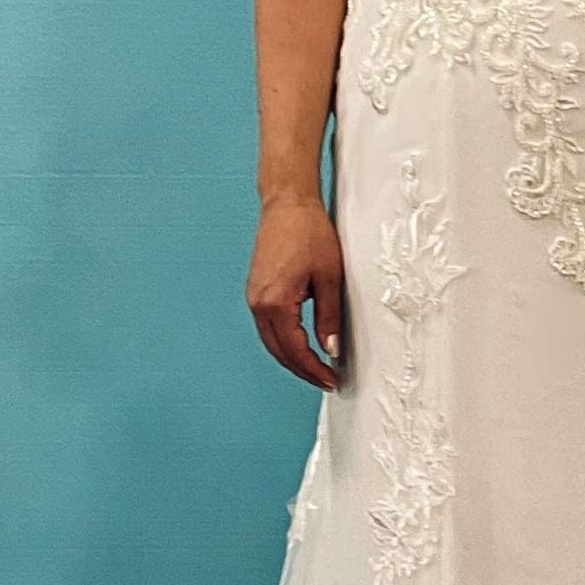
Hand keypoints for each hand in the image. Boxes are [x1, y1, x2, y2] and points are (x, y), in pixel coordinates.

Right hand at [247, 197, 345, 388]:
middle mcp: (258, 303)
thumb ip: (329, 318)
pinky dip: (283, 341)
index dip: (314, 369)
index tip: (331, 380)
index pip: (295, 350)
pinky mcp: (256, 290)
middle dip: (302, 370)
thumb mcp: (329, 278)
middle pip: (279, 351)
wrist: (288, 204)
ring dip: (292, 358)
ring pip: (271, 341)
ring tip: (315, 368)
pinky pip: (267, 327)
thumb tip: (331, 348)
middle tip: (325, 380)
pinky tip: (299, 345)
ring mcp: (253, 297)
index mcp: (275, 303)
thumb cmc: (309, 233)